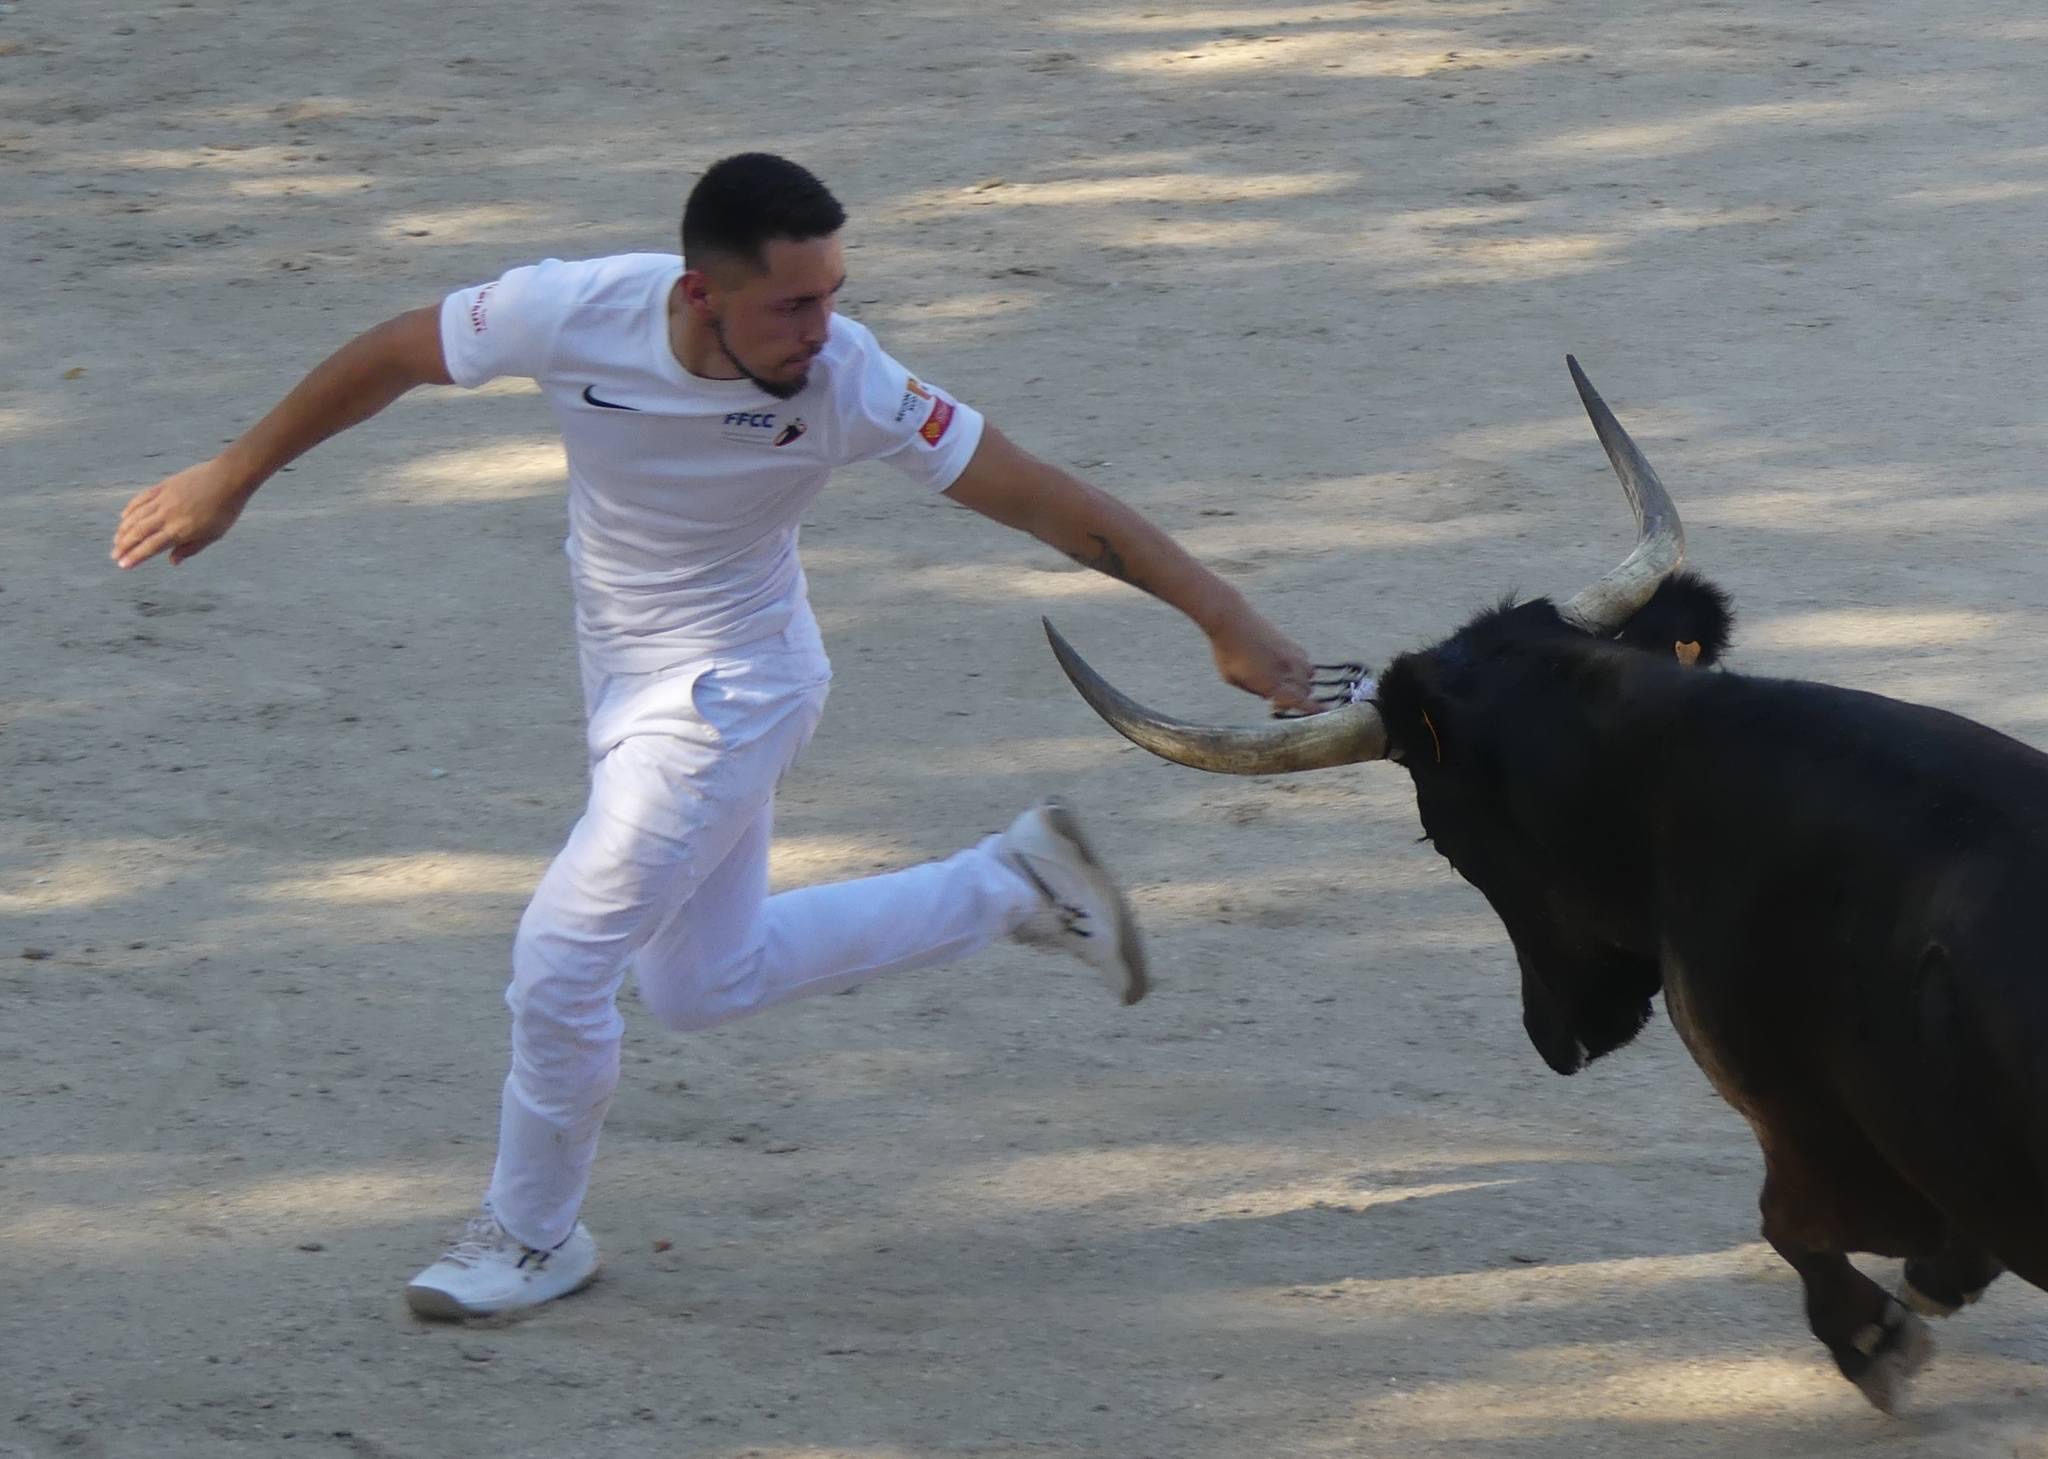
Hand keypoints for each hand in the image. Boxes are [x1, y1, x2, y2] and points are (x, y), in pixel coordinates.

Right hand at [112, 457, 250, 568]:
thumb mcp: (212, 535)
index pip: (150, 547)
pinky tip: (124, 516)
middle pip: (138, 533)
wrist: (228, 478)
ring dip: (123, 529)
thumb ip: (190, 549)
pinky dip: (130, 508)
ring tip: (117, 540)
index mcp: (179, 530)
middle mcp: (166, 516)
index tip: (122, 565)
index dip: (135, 557)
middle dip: (123, 546)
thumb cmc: (225, 510)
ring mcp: (163, 499)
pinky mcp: (163, 486)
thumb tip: (172, 561)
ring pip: (136, 516)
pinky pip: (141, 499)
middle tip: (114, 555)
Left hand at [1207, 606, 1317, 714]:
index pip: (1300, 700)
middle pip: (1306, 690)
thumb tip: (1267, 694)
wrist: (1232, 621)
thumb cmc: (1227, 651)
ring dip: (1302, 681)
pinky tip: (1287, 665)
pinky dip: (1301, 666)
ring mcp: (1291, 655)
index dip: (1314, 708)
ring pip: (1310, 674)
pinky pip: (1306, 659)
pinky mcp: (1291, 642)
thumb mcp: (1233, 679)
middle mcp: (1286, 670)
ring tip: (1287, 681)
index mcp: (1272, 683)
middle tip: (1281, 698)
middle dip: (1299, 697)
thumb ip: (1253, 689)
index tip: (1322, 711)